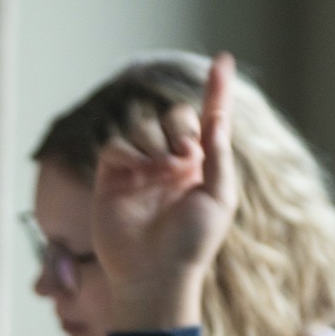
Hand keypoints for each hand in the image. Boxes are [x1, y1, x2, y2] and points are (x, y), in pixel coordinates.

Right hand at [92, 52, 237, 331]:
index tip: (223, 60)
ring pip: (142, 126)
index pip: (208, 118)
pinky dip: (128, 148)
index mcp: (200, 165)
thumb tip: (217, 115)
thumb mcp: (219, 197)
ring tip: (160, 169)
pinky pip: (115, 144)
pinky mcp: (110, 178)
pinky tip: (138, 169)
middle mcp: (169, 162)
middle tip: (184, 154)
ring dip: (154, 139)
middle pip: (173, 115)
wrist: (153, 275)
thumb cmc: (191, 244)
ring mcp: (139, 169)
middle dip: (179, 125)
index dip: (216, 89)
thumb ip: (218, 154)